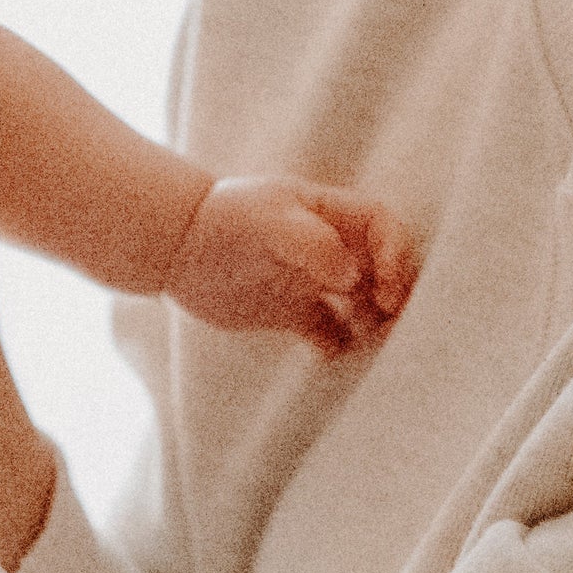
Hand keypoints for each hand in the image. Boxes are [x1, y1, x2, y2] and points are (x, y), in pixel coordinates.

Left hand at [168, 176, 416, 355]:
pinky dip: (344, 348)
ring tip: (375, 347)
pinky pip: (333, 333)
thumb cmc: (224, 220)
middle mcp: (328, 246)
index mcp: (328, 213)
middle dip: (397, 295)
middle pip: (382, 268)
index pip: (381, 225)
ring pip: (363, 304)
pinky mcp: (295, 313)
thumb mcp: (268, 220)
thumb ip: (312, 243)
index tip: (386, 287)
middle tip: (393, 325)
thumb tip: (351, 276)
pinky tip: (338, 359)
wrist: (175, 249)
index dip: (395, 253)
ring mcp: (313, 281)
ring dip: (376, 325)